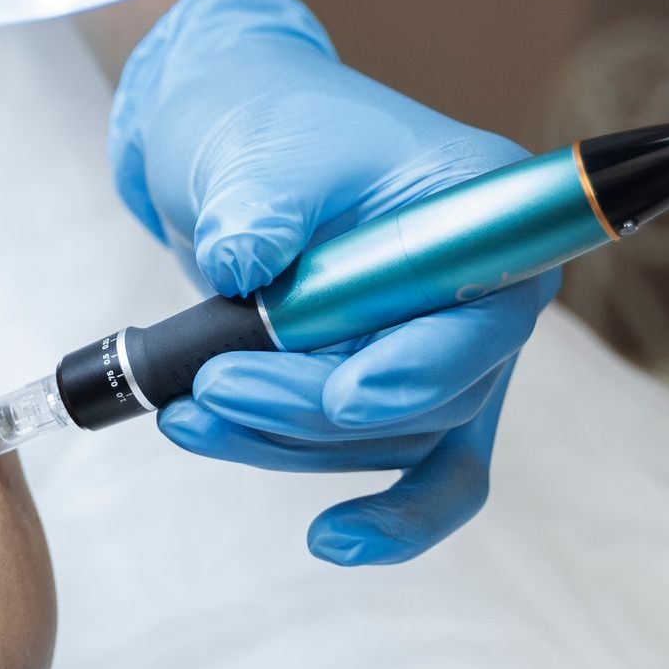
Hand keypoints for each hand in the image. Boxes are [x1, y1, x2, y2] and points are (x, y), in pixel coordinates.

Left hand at [107, 0, 557, 565]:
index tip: (344, 395)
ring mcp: (444, 348)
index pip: (482, 314)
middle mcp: (484, 290)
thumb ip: (255, 208)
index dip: (418, 367)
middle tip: (208, 387)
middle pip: (433, 394)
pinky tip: (333, 543)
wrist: (231, 139)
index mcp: (478, 213)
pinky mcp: (396, 391)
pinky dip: (381, 519)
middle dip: (310, 407)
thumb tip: (243, 266)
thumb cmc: (260, 125)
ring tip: (183, 415)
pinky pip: (418, 476)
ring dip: (282, 441)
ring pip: (390, 440)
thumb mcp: (253, 149)